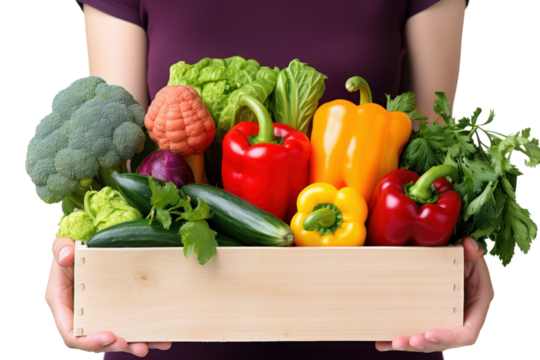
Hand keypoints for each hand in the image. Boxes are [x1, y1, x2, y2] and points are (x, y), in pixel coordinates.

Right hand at [44, 237, 171, 356]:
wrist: (87, 249)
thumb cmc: (73, 249)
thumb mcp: (63, 246)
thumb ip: (61, 248)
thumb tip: (67, 257)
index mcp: (63, 305)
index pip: (71, 333)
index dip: (88, 340)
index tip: (109, 336)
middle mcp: (79, 316)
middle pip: (94, 342)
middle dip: (114, 345)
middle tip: (134, 345)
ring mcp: (97, 316)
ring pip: (113, 339)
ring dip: (132, 345)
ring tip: (150, 346)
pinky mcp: (113, 313)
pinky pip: (127, 328)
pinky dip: (143, 335)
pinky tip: (160, 339)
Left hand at [375, 236, 494, 352]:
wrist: (455, 260)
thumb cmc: (466, 260)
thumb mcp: (472, 256)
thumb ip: (472, 253)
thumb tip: (468, 245)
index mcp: (475, 309)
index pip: (466, 333)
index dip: (448, 337)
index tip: (429, 334)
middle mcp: (460, 320)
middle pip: (442, 342)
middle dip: (423, 343)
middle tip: (405, 341)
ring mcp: (442, 322)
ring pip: (426, 342)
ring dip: (409, 344)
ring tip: (392, 343)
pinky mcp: (427, 320)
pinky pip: (413, 332)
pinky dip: (397, 338)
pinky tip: (382, 343)